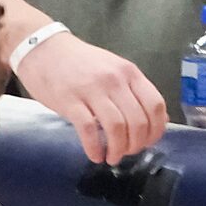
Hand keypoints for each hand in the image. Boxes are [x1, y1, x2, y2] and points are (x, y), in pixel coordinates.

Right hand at [18, 27, 168, 163]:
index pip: (155, 105)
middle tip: (127, 153)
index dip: (155, 130)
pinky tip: (95, 155)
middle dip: (136, 145)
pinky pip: (88, 130)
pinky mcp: (69, 101)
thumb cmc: (79, 63)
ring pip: (117, 128)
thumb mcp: (114, 70)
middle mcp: (114, 80)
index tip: (147, 143)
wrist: (43, 48)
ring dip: (117, 150)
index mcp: (129, 72)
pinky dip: (94, 148)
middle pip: (138, 122)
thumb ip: (135, 93)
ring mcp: (92, 90)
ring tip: (112, 157)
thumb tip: (161, 120)